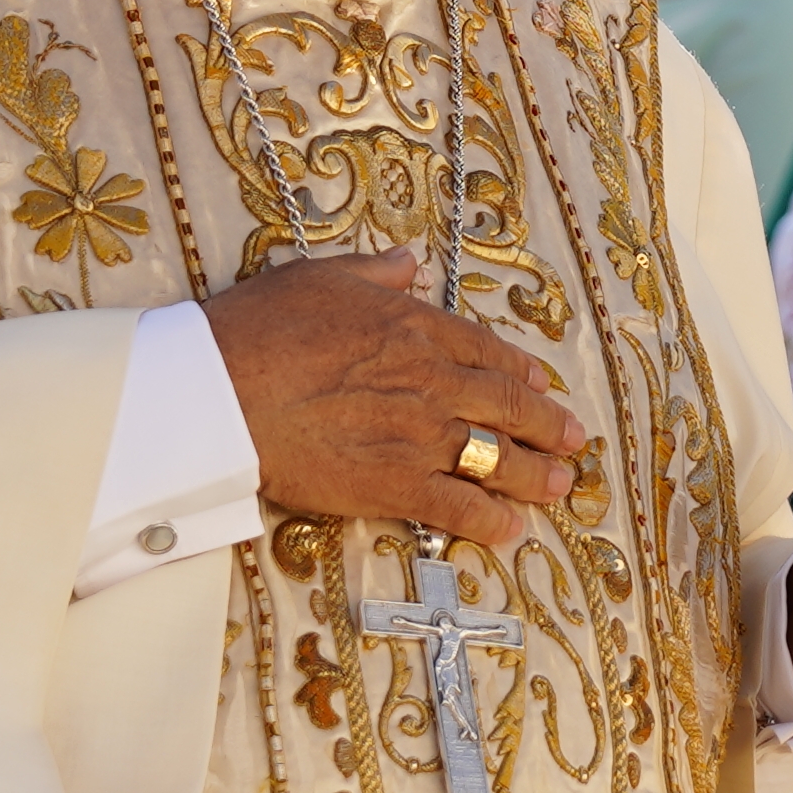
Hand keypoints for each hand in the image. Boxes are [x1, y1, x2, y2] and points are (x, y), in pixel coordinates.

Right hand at [205, 250, 582, 547]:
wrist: (220, 392)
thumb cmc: (257, 330)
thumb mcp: (318, 277)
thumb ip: (373, 272)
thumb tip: (408, 262)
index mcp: (414, 327)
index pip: (485, 352)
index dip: (519, 372)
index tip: (540, 385)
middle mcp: (431, 380)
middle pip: (506, 405)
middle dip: (546, 424)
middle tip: (572, 439)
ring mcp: (419, 435)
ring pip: (496, 456)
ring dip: (534, 474)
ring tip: (558, 486)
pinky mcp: (396, 484)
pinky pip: (459, 506)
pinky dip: (491, 520)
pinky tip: (510, 530)